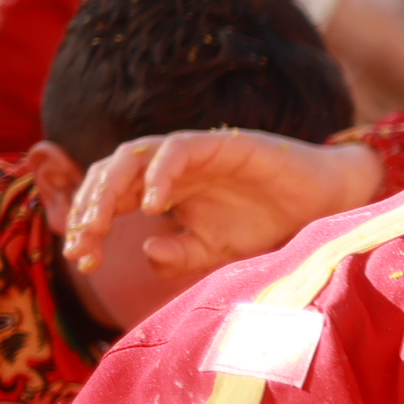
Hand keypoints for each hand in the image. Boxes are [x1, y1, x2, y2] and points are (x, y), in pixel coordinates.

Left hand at [66, 130, 385, 279]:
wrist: (321, 207)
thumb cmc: (268, 226)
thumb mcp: (213, 253)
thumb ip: (178, 256)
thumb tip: (146, 251)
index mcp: (163, 191)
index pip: (109, 198)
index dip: (87, 225)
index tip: (81, 259)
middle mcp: (171, 169)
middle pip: (110, 174)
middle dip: (88, 208)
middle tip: (82, 244)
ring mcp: (194, 154)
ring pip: (133, 155)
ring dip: (109, 188)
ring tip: (101, 223)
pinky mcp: (221, 143)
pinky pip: (177, 148)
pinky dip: (159, 173)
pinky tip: (153, 206)